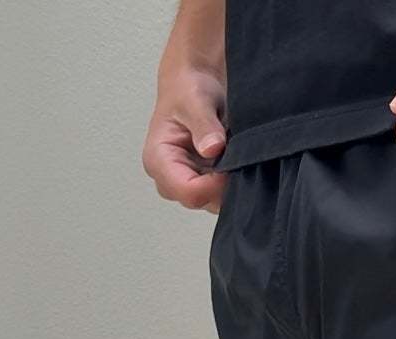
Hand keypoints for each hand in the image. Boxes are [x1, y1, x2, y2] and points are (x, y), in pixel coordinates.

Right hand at [143, 59, 226, 212]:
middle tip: (237, 158)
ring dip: (228, 183)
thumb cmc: (188, 87)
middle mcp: (168, 177)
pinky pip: (219, 193)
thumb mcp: (196, 100)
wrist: (195, 81)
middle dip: (222, 185)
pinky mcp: (201, 182)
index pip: (188, 192)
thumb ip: (204, 126)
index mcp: (158, 159)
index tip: (233, 165)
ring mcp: (186, 181)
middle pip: (201, 200)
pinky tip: (235, 161)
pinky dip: (230, 181)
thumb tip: (212, 148)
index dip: (215, 185)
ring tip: (233, 154)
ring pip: (212, 201)